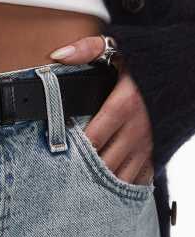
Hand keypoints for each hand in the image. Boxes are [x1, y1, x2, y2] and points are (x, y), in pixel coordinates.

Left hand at [50, 36, 153, 184]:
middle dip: (81, 170)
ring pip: (120, 176)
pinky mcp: (156, 153)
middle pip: (103, 162)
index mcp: (124, 105)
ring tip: (78, 186)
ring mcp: (148, 144)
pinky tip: (105, 189)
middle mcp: (138, 129)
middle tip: (61, 174)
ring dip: (100, 183)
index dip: (71, 149)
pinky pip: (138, 178)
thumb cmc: (149, 60)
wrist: (187, 69)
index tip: (54, 152)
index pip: (92, 138)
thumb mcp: (118, 48)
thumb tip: (57, 55)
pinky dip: (121, 185)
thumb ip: (86, 49)